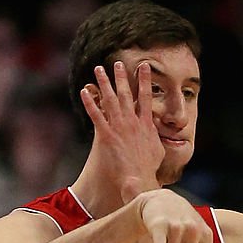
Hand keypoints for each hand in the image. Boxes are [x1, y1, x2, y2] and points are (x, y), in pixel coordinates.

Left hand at [80, 61, 163, 199]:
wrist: (139, 179)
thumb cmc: (149, 169)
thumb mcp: (158, 151)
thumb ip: (155, 138)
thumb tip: (156, 133)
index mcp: (146, 124)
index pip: (146, 97)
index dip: (144, 80)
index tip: (144, 67)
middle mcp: (133, 121)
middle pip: (127, 94)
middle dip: (122, 77)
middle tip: (118, 63)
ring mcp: (119, 127)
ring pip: (111, 99)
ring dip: (104, 83)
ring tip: (99, 70)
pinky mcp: (107, 135)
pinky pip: (96, 115)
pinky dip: (90, 103)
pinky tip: (84, 91)